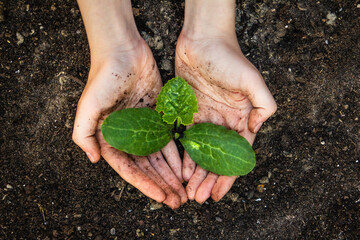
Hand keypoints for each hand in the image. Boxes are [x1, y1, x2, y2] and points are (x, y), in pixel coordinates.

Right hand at [74, 0, 186, 208]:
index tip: (162, 197)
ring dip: (170, 175)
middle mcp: (127, 136)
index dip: (145, 185)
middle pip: (147, 167)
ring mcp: (143, 127)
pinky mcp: (157, 117)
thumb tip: (93, 160)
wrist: (123, 51)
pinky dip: (175, 155)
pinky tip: (185, 169)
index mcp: (109, 138)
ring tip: (184, 191)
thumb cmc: (103, 78)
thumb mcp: (86, 107)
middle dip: (162, 185)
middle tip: (178, 201)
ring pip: (158, 157)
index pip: (129, 169)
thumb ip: (83, 134)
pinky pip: (168, 140)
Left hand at [175, 33, 276, 202]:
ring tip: (189, 191)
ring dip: (196, 173)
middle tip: (198, 198)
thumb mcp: (252, 80)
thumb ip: (264, 106)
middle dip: (209, 179)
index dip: (228, 176)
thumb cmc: (229, 58)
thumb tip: (256, 132)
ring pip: (200, 152)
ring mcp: (206, 118)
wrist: (202, 40)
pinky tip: (180, 170)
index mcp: (241, 118)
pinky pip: (185, 138)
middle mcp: (224, 122)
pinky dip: (184, 155)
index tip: (218, 194)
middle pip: (216, 158)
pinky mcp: (188, 112)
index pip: (235, 155)